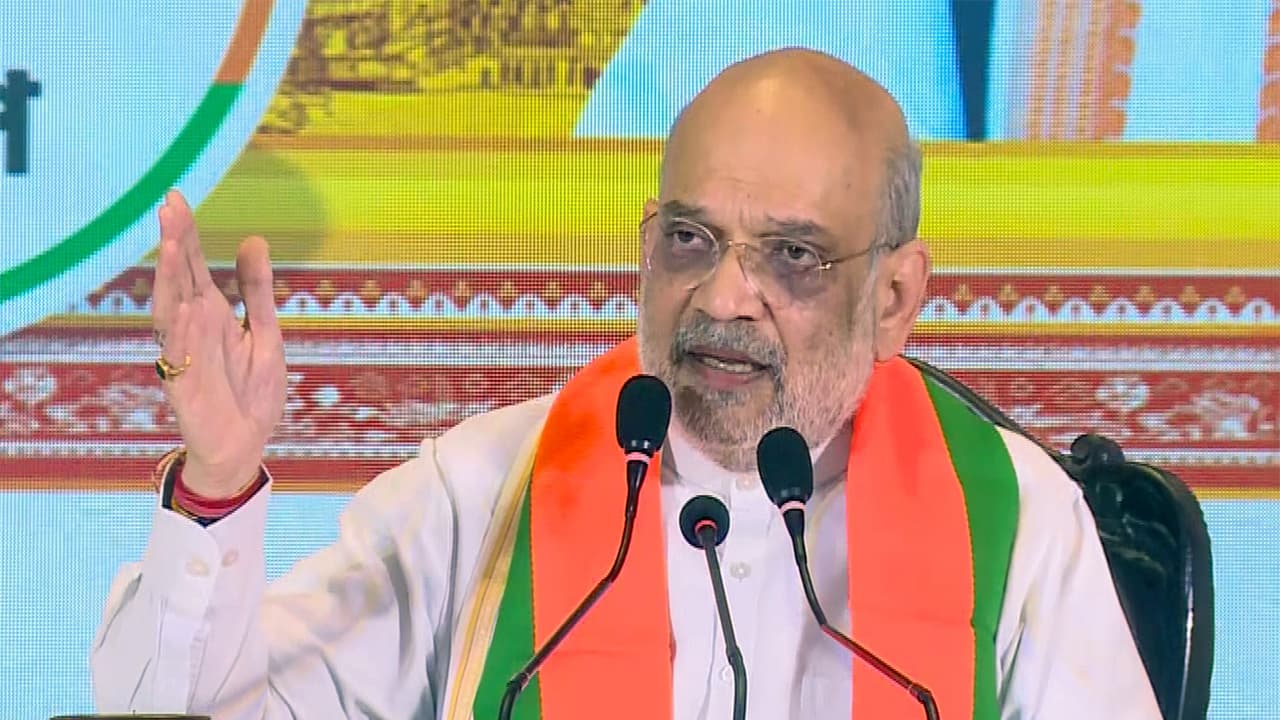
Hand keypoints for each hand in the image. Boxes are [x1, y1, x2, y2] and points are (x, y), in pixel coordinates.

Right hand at [151, 190, 286, 497]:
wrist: (246, 445)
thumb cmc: (251, 391)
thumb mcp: (266, 332)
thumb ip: (257, 290)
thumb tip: (254, 240)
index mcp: (212, 313)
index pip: (195, 266)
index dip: (187, 233)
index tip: (176, 198)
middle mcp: (193, 329)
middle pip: (179, 280)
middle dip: (175, 245)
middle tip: (169, 208)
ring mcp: (186, 355)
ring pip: (171, 312)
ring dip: (171, 281)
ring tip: (175, 246)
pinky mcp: (186, 387)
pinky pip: (182, 356)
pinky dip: (184, 333)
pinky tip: (187, 307)